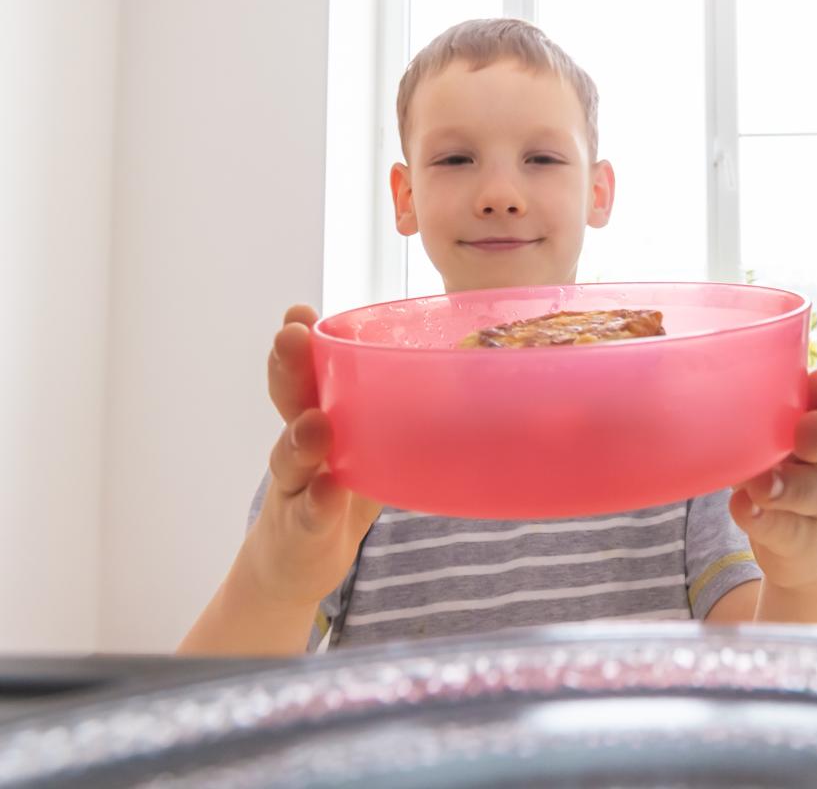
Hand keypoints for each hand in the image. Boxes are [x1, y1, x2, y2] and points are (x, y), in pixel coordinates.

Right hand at [238, 306, 381, 608]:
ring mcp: (295, 489)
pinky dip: (318, 503)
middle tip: (291, 336)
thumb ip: (397, 415)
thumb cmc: (340, 490)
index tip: (299, 311)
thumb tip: (468, 375)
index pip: (306, 373)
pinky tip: (327, 492)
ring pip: (291, 458)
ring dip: (301, 439)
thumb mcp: (365, 448)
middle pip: (289, 400)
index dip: (303, 342)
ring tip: (314, 423)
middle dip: (289, 367)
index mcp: (318, 417)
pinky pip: (309, 514)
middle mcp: (300, 446)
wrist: (294, 564)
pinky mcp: (302, 530)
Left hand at [729, 369, 816, 593]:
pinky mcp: (800, 540)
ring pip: (811, 491)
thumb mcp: (765, 449)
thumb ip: (743, 424)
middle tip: (804, 429)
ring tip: (761, 485)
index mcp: (808, 430)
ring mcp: (815, 505)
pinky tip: (744, 510)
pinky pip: (785, 529)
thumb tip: (683, 393)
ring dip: (786, 486)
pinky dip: (762, 520)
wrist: (806, 549)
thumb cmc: (777, 481)